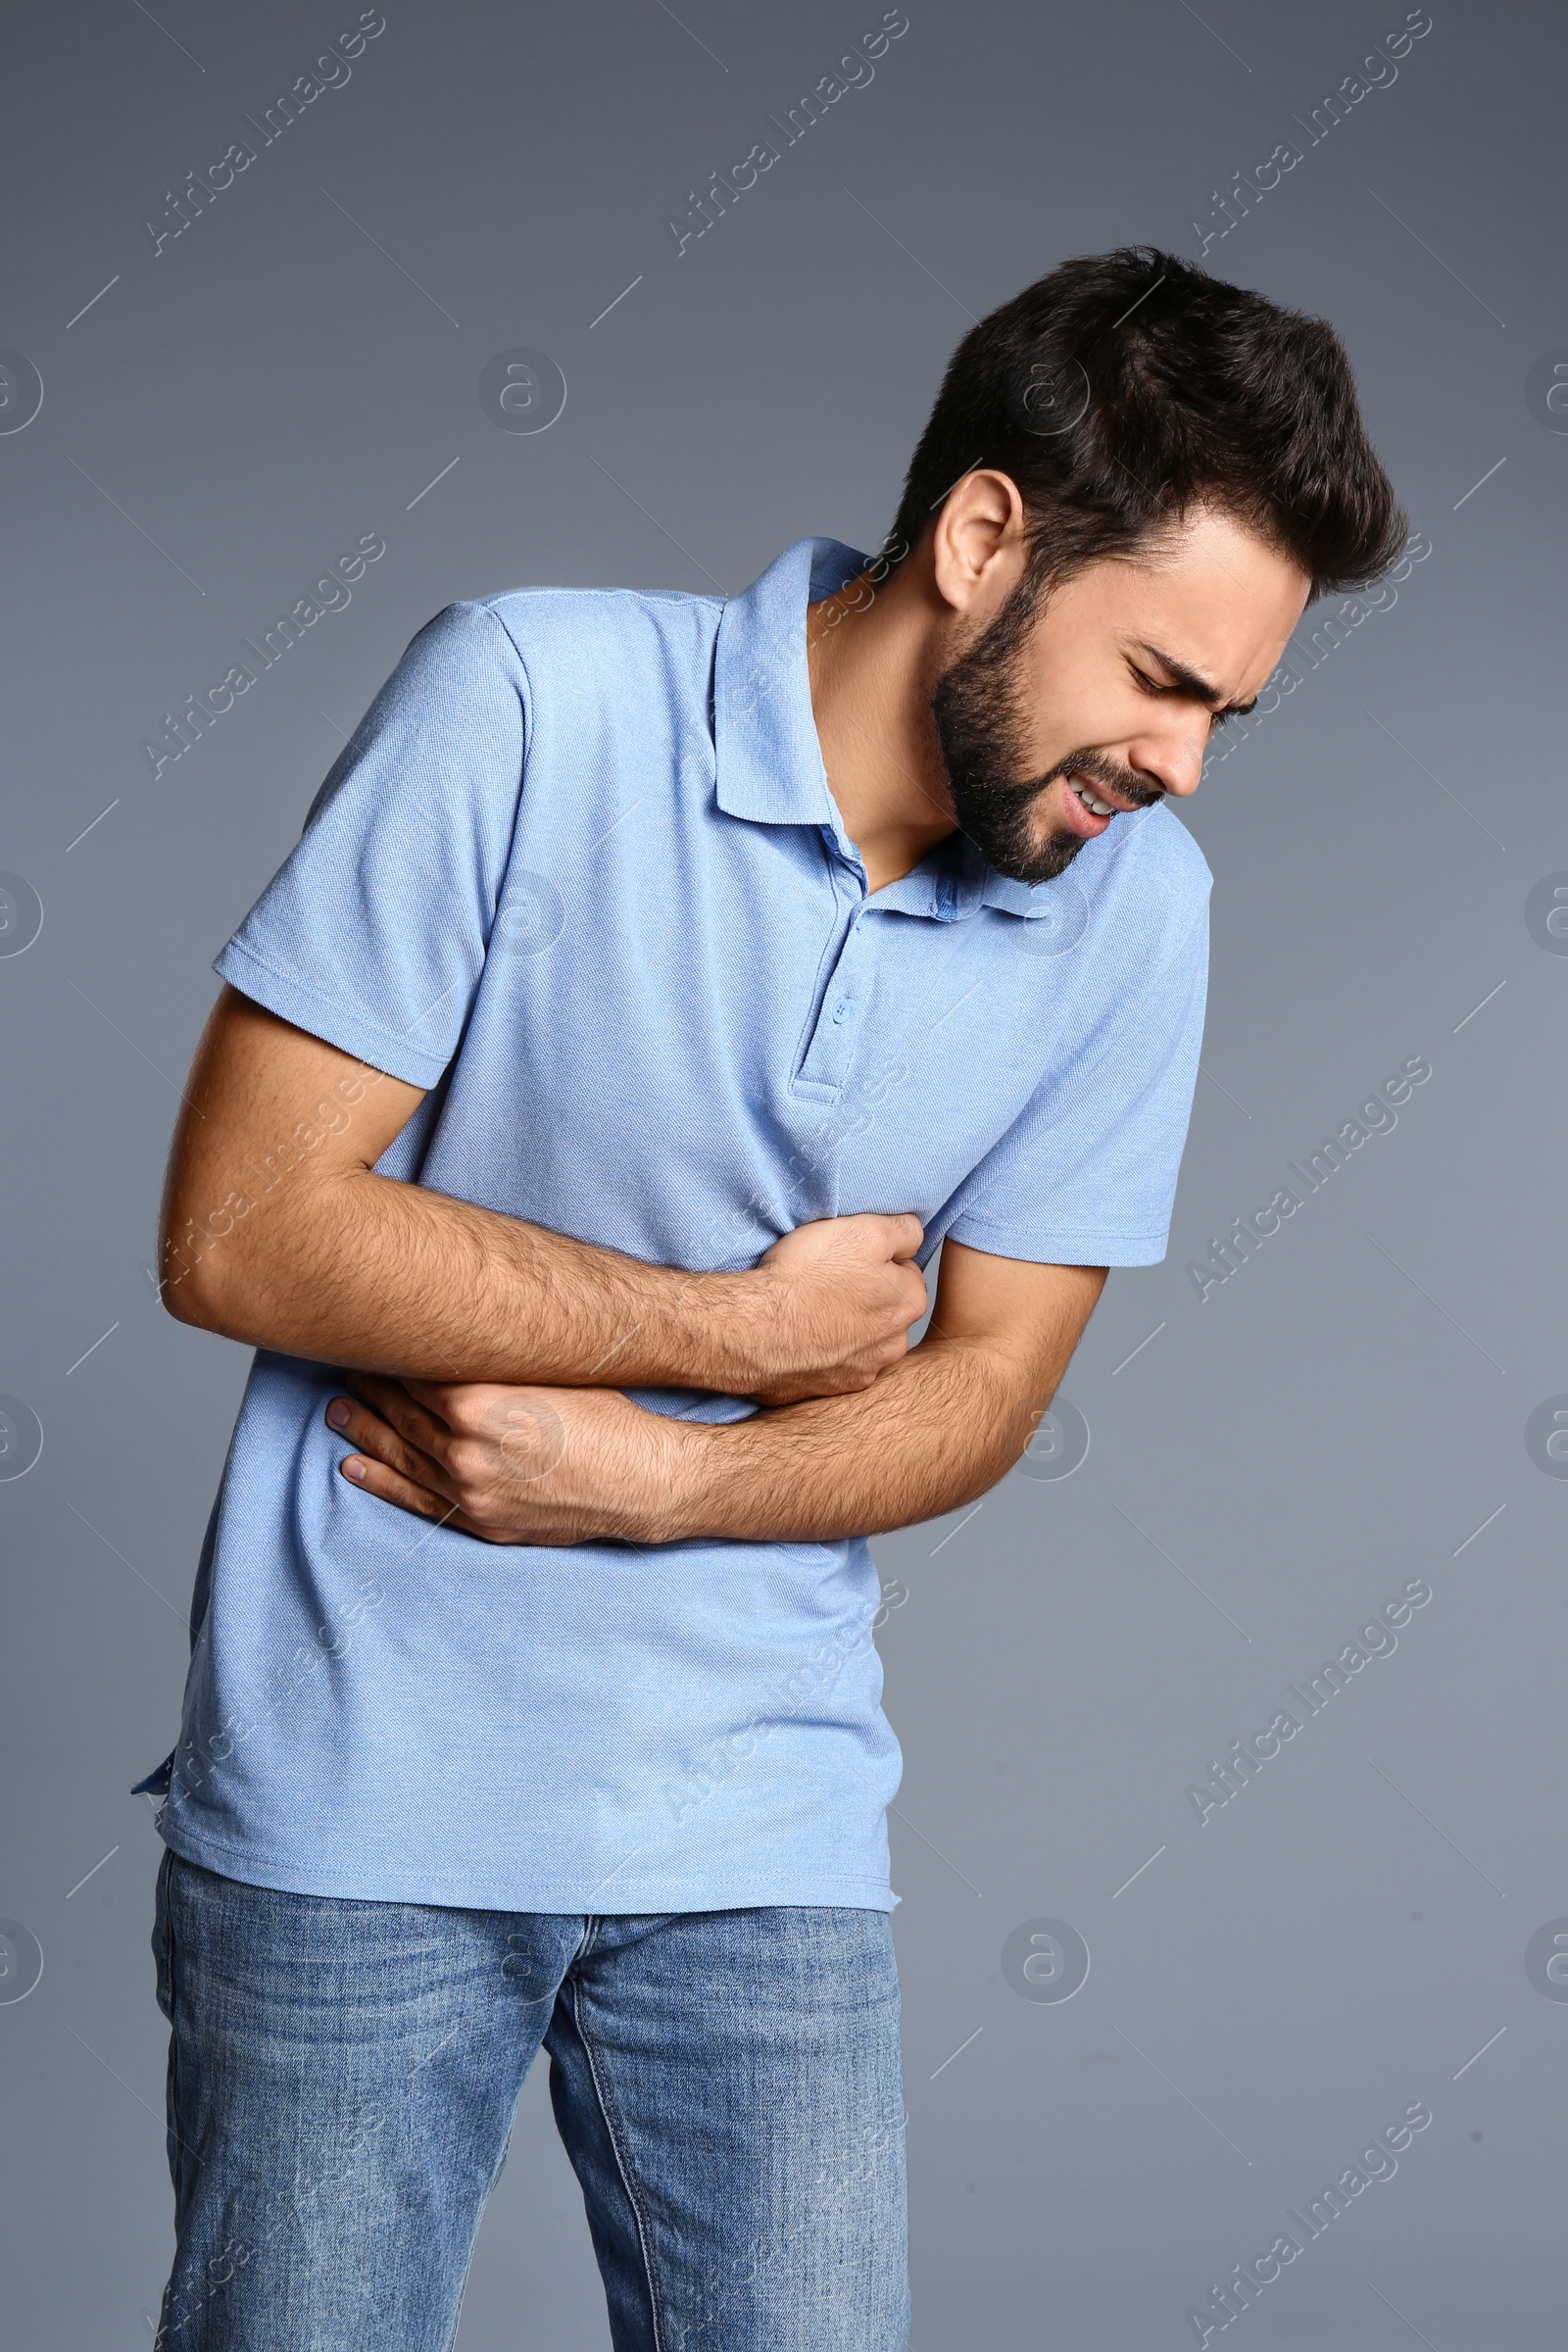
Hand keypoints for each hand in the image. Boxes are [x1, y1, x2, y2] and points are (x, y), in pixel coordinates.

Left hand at [325, 1373, 693, 1545]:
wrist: (643, 1480)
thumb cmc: (609, 1415)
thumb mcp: (552, 1369)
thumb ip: (497, 1360)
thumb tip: (459, 1335)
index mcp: (476, 1403)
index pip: (413, 1372)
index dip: (389, 1354)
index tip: (372, 1338)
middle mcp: (462, 1448)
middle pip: (400, 1410)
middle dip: (370, 1387)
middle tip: (346, 1368)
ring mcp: (468, 1489)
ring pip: (399, 1454)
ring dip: (363, 1430)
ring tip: (336, 1411)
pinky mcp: (479, 1520)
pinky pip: (416, 1499)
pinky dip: (381, 1481)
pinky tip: (353, 1465)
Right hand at [731, 1213, 928, 1403]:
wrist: (755, 1330)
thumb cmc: (807, 1278)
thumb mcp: (865, 1231)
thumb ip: (903, 1231)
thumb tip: (913, 1235)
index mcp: (909, 1303)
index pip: (904, 1270)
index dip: (875, 1258)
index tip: (849, 1257)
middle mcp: (893, 1344)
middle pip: (884, 1307)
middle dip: (863, 1294)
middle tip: (827, 1280)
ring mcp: (862, 1371)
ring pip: (860, 1338)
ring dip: (843, 1325)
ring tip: (810, 1309)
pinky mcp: (830, 1388)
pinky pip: (832, 1364)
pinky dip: (821, 1350)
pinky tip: (800, 1335)